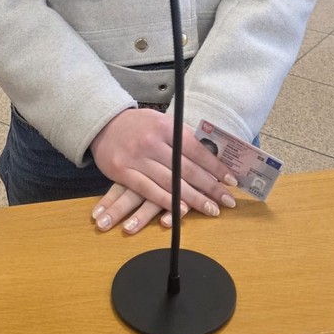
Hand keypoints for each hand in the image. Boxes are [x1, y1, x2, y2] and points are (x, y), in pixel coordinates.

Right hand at [89, 109, 236, 233]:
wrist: (102, 122)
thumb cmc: (138, 124)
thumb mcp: (161, 122)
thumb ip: (181, 137)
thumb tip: (210, 156)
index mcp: (165, 127)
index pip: (196, 150)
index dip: (215, 167)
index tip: (231, 180)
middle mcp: (152, 142)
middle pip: (187, 169)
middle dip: (211, 187)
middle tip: (228, 200)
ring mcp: (137, 157)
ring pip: (170, 182)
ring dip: (194, 199)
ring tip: (211, 209)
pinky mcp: (122, 171)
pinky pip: (148, 190)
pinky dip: (167, 202)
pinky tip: (182, 211)